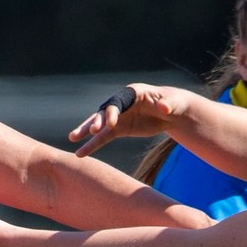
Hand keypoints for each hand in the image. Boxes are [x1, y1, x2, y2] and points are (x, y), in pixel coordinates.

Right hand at [69, 82, 190, 157]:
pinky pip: (103, 138)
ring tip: (72, 138)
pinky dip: (92, 145)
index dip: (113, 111)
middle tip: (91, 130)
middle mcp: (122, 103)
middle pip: (105, 111)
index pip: (119, 101)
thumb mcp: (174, 103)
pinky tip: (80, 154)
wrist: (173, 112)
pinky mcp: (118, 129)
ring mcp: (118, 117)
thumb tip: (163, 107)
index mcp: (133, 93)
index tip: (110, 124)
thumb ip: (168, 104)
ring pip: (99, 124)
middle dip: (97, 120)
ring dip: (85, 130)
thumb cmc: (174, 103)